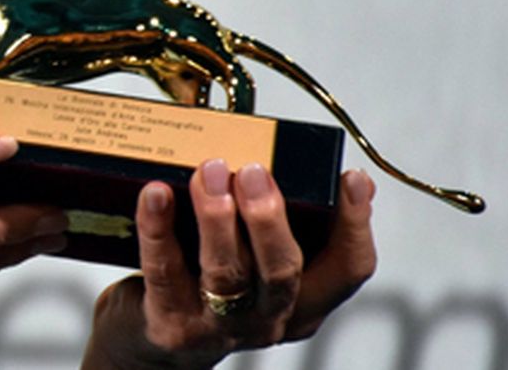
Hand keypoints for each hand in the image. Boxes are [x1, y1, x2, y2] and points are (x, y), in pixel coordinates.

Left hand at [82, 161, 376, 369]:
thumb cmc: (211, 283)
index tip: (351, 179)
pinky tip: (155, 194)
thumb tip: (319, 168)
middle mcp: (269, 318)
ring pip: (226, 274)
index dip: (355, 225)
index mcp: (303, 300)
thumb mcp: (258, 256)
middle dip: (268, 218)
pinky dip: (159, 228)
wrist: (152, 340)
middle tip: (254, 171)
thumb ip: (288, 219)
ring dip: (216, 219)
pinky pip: (165, 270)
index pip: (347, 270)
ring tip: (208, 173)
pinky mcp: (171, 324)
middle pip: (282, 272)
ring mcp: (220, 327)